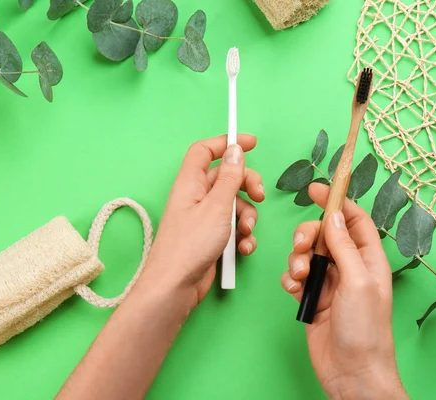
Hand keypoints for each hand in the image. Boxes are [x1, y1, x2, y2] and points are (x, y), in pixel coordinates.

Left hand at [146, 134, 264, 306]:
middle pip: (226, 177)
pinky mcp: (211, 237)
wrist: (176, 286)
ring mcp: (203, 218)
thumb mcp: (217, 206)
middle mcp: (196, 197)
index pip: (206, 151)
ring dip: (247, 216)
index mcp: (190, 182)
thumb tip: (235, 151)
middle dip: (247, 185)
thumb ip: (230, 177)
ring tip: (246, 231)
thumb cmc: (190, 245)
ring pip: (234, 204)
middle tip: (260, 195)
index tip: (250, 143)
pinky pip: (232, 226)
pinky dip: (242, 235)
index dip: (226, 143)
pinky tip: (244, 248)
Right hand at [281, 183, 406, 399]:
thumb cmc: (365, 330)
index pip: (353, 219)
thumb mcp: (357, 281)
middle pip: (325, 233)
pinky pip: (296, 276)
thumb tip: (334, 215)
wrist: (351, 373)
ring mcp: (330, 282)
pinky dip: (290, 279)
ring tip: (299, 277)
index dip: (337, 201)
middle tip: (303, 246)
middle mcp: (349, 267)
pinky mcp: (313, 298)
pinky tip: (293, 291)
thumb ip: (343, 246)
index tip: (316, 189)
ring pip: (307, 254)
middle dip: (308, 234)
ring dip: (297, 259)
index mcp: (369, 259)